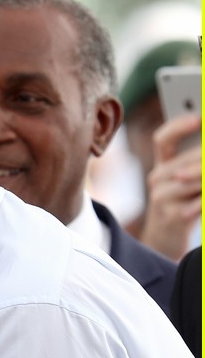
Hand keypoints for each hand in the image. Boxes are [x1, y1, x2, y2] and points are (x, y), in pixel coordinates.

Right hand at [141, 113, 201, 260]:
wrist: (164, 240)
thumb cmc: (183, 206)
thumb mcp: (187, 183)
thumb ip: (196, 164)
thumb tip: (203, 150)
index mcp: (162, 166)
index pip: (164, 139)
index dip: (179, 126)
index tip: (198, 117)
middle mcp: (157, 179)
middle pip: (191, 159)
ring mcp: (161, 197)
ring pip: (198, 178)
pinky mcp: (171, 215)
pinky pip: (201, 200)